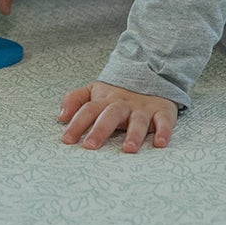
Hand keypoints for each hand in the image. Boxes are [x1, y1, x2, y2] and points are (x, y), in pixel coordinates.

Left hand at [57, 81, 176, 152]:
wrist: (151, 75)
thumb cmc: (117, 94)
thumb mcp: (94, 91)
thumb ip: (75, 100)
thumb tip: (60, 116)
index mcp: (105, 100)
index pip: (88, 109)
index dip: (77, 123)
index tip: (67, 139)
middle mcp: (123, 104)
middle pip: (110, 115)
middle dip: (100, 129)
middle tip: (90, 146)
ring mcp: (143, 108)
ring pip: (138, 120)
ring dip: (133, 134)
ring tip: (128, 149)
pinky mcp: (162, 111)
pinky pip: (164, 121)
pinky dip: (164, 131)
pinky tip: (160, 143)